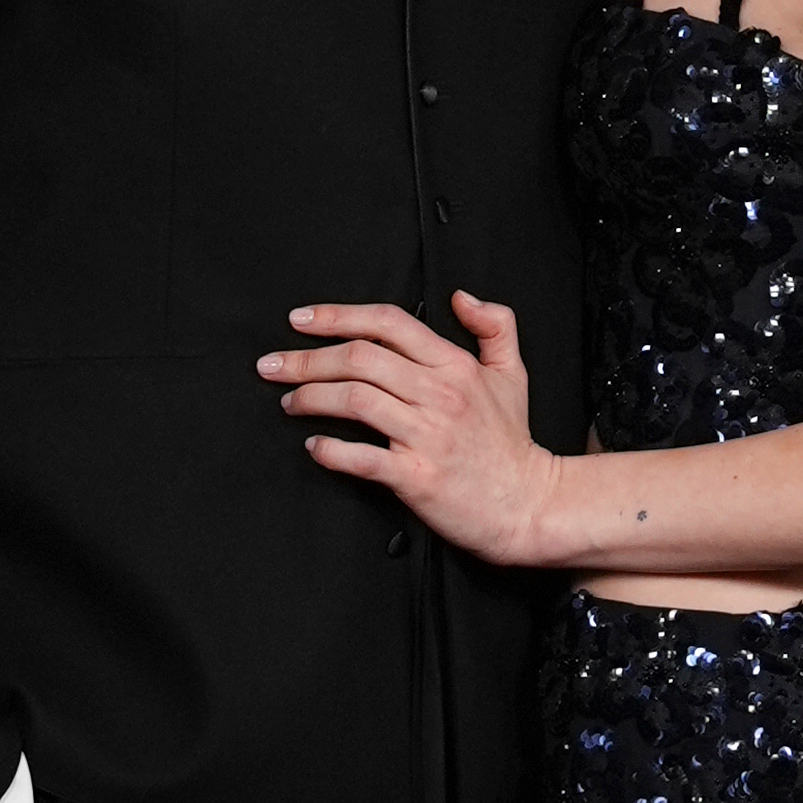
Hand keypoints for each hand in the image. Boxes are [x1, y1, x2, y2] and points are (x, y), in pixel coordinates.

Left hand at [259, 292, 564, 567]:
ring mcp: (428, 436)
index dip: (338, 315)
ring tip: (289, 403)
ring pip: (355, 400)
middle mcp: (440, 394)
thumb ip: (495, 326)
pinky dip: (331, 450)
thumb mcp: (513, 374)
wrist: (529, 505)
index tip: (301, 319)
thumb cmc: (511, 444)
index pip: (388, 324)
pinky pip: (362, 458)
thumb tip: (461, 297)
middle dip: (306, 358)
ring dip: (311, 398)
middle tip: (273, 365)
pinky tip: (314, 446)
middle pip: (360, 358)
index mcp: (455, 366)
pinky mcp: (418, 476)